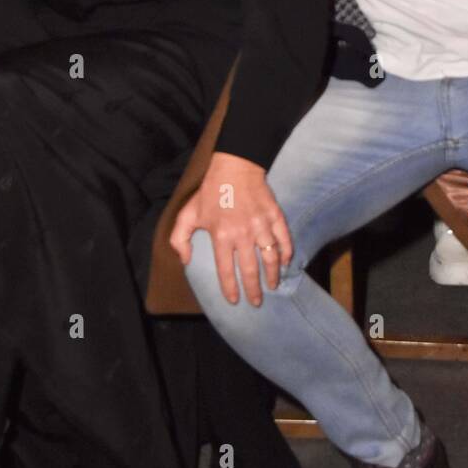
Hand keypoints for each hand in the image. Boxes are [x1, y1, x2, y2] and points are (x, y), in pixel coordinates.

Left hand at [169, 150, 292, 305]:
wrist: (235, 166)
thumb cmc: (211, 191)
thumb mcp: (188, 213)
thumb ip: (180, 239)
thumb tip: (185, 260)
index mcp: (221, 236)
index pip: (226, 271)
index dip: (231, 289)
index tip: (234, 300)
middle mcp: (243, 234)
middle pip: (251, 270)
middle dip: (254, 290)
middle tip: (256, 302)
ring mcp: (261, 226)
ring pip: (271, 258)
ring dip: (273, 275)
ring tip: (272, 286)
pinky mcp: (275, 216)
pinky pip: (284, 239)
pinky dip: (287, 253)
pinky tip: (286, 263)